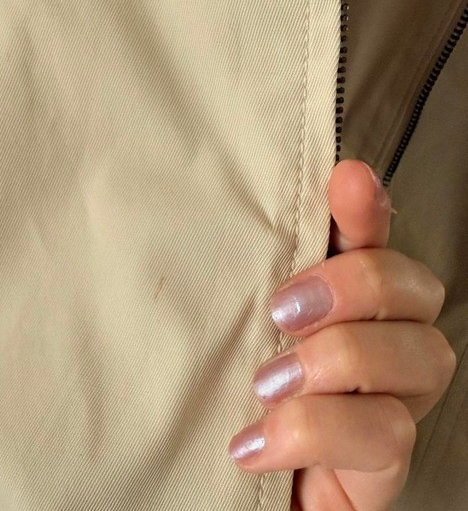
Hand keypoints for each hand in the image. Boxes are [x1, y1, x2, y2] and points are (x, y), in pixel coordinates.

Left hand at [228, 159, 455, 510]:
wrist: (243, 478)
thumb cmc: (238, 394)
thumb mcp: (237, 331)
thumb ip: (252, 284)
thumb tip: (236, 226)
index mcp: (347, 302)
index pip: (372, 239)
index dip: (367, 209)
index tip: (346, 179)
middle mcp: (385, 340)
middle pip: (415, 288)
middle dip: (354, 287)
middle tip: (283, 310)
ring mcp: (394, 398)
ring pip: (422, 357)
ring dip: (338, 360)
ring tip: (267, 383)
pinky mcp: (387, 459)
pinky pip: (388, 435)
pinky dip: (315, 431)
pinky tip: (257, 442)